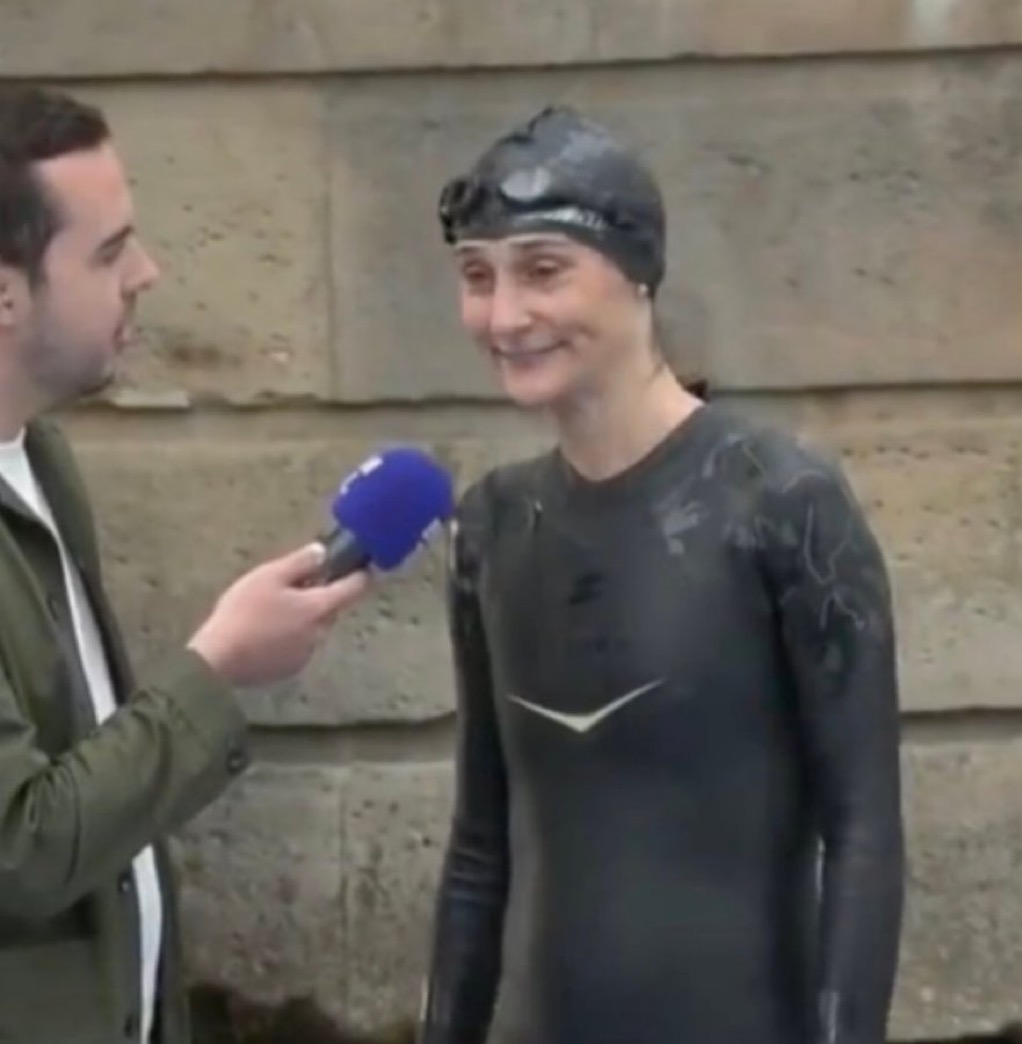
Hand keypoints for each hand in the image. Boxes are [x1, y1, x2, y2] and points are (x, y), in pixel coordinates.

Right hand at [186, 543, 369, 686]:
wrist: (219, 660)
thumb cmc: (244, 612)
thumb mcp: (269, 576)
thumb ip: (300, 563)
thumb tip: (323, 552)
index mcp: (319, 608)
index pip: (354, 588)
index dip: (362, 575)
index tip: (365, 567)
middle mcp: (320, 633)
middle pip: (330, 609)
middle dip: (320, 596)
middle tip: (293, 586)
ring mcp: (306, 654)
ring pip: (314, 628)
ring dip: (303, 618)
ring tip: (271, 611)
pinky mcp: (290, 669)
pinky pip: (298, 646)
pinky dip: (290, 637)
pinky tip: (264, 633)